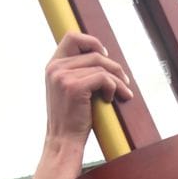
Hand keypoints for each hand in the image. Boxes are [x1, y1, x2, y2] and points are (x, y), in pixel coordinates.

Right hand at [43, 32, 132, 147]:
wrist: (64, 141)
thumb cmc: (71, 119)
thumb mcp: (68, 90)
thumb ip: (77, 72)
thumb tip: (102, 56)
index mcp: (53, 66)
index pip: (72, 37)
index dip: (92, 42)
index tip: (105, 56)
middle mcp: (55, 68)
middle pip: (94, 53)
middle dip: (114, 67)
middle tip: (124, 81)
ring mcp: (63, 77)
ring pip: (101, 66)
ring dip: (118, 80)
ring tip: (124, 93)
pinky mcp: (74, 87)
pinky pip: (103, 78)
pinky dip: (113, 88)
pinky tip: (111, 100)